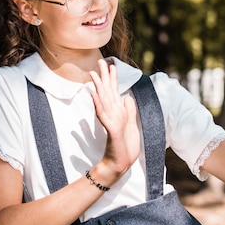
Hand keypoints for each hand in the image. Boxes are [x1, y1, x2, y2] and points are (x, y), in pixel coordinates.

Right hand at [89, 59, 140, 177]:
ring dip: (98, 86)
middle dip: (104, 76)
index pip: (113, 91)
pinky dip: (98, 104)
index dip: (112, 78)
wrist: (120, 163)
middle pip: (107, 92)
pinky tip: (94, 95)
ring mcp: (110, 121)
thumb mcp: (131, 124)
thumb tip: (127, 96)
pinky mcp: (111, 129)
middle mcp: (112, 114)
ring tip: (94, 74)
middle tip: (100, 61)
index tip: (111, 64)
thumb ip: (129, 110)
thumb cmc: (125, 145)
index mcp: (118, 112)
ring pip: (103, 100)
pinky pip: (104, 115)